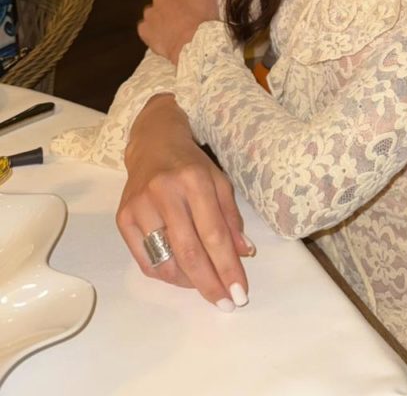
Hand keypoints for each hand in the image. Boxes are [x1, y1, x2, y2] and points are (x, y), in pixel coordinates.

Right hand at [117, 95, 254, 310]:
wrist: (153, 144)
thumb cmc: (191, 165)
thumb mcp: (219, 181)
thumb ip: (231, 218)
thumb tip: (243, 253)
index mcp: (194, 180)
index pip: (214, 234)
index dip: (228, 267)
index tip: (240, 292)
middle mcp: (165, 192)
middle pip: (189, 252)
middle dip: (210, 283)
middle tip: (225, 303)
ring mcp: (139, 206)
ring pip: (165, 260)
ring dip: (189, 283)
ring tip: (206, 287)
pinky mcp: (123, 218)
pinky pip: (145, 261)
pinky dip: (167, 275)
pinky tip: (182, 277)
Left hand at [138, 0, 218, 64]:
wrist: (194, 44)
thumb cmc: (204, 18)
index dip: (183, 1)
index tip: (190, 9)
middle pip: (162, 1)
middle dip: (169, 8)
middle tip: (181, 21)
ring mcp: (150, 14)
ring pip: (153, 14)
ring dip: (160, 20)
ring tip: (172, 30)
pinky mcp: (144, 29)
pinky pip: (146, 29)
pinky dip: (152, 32)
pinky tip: (163, 37)